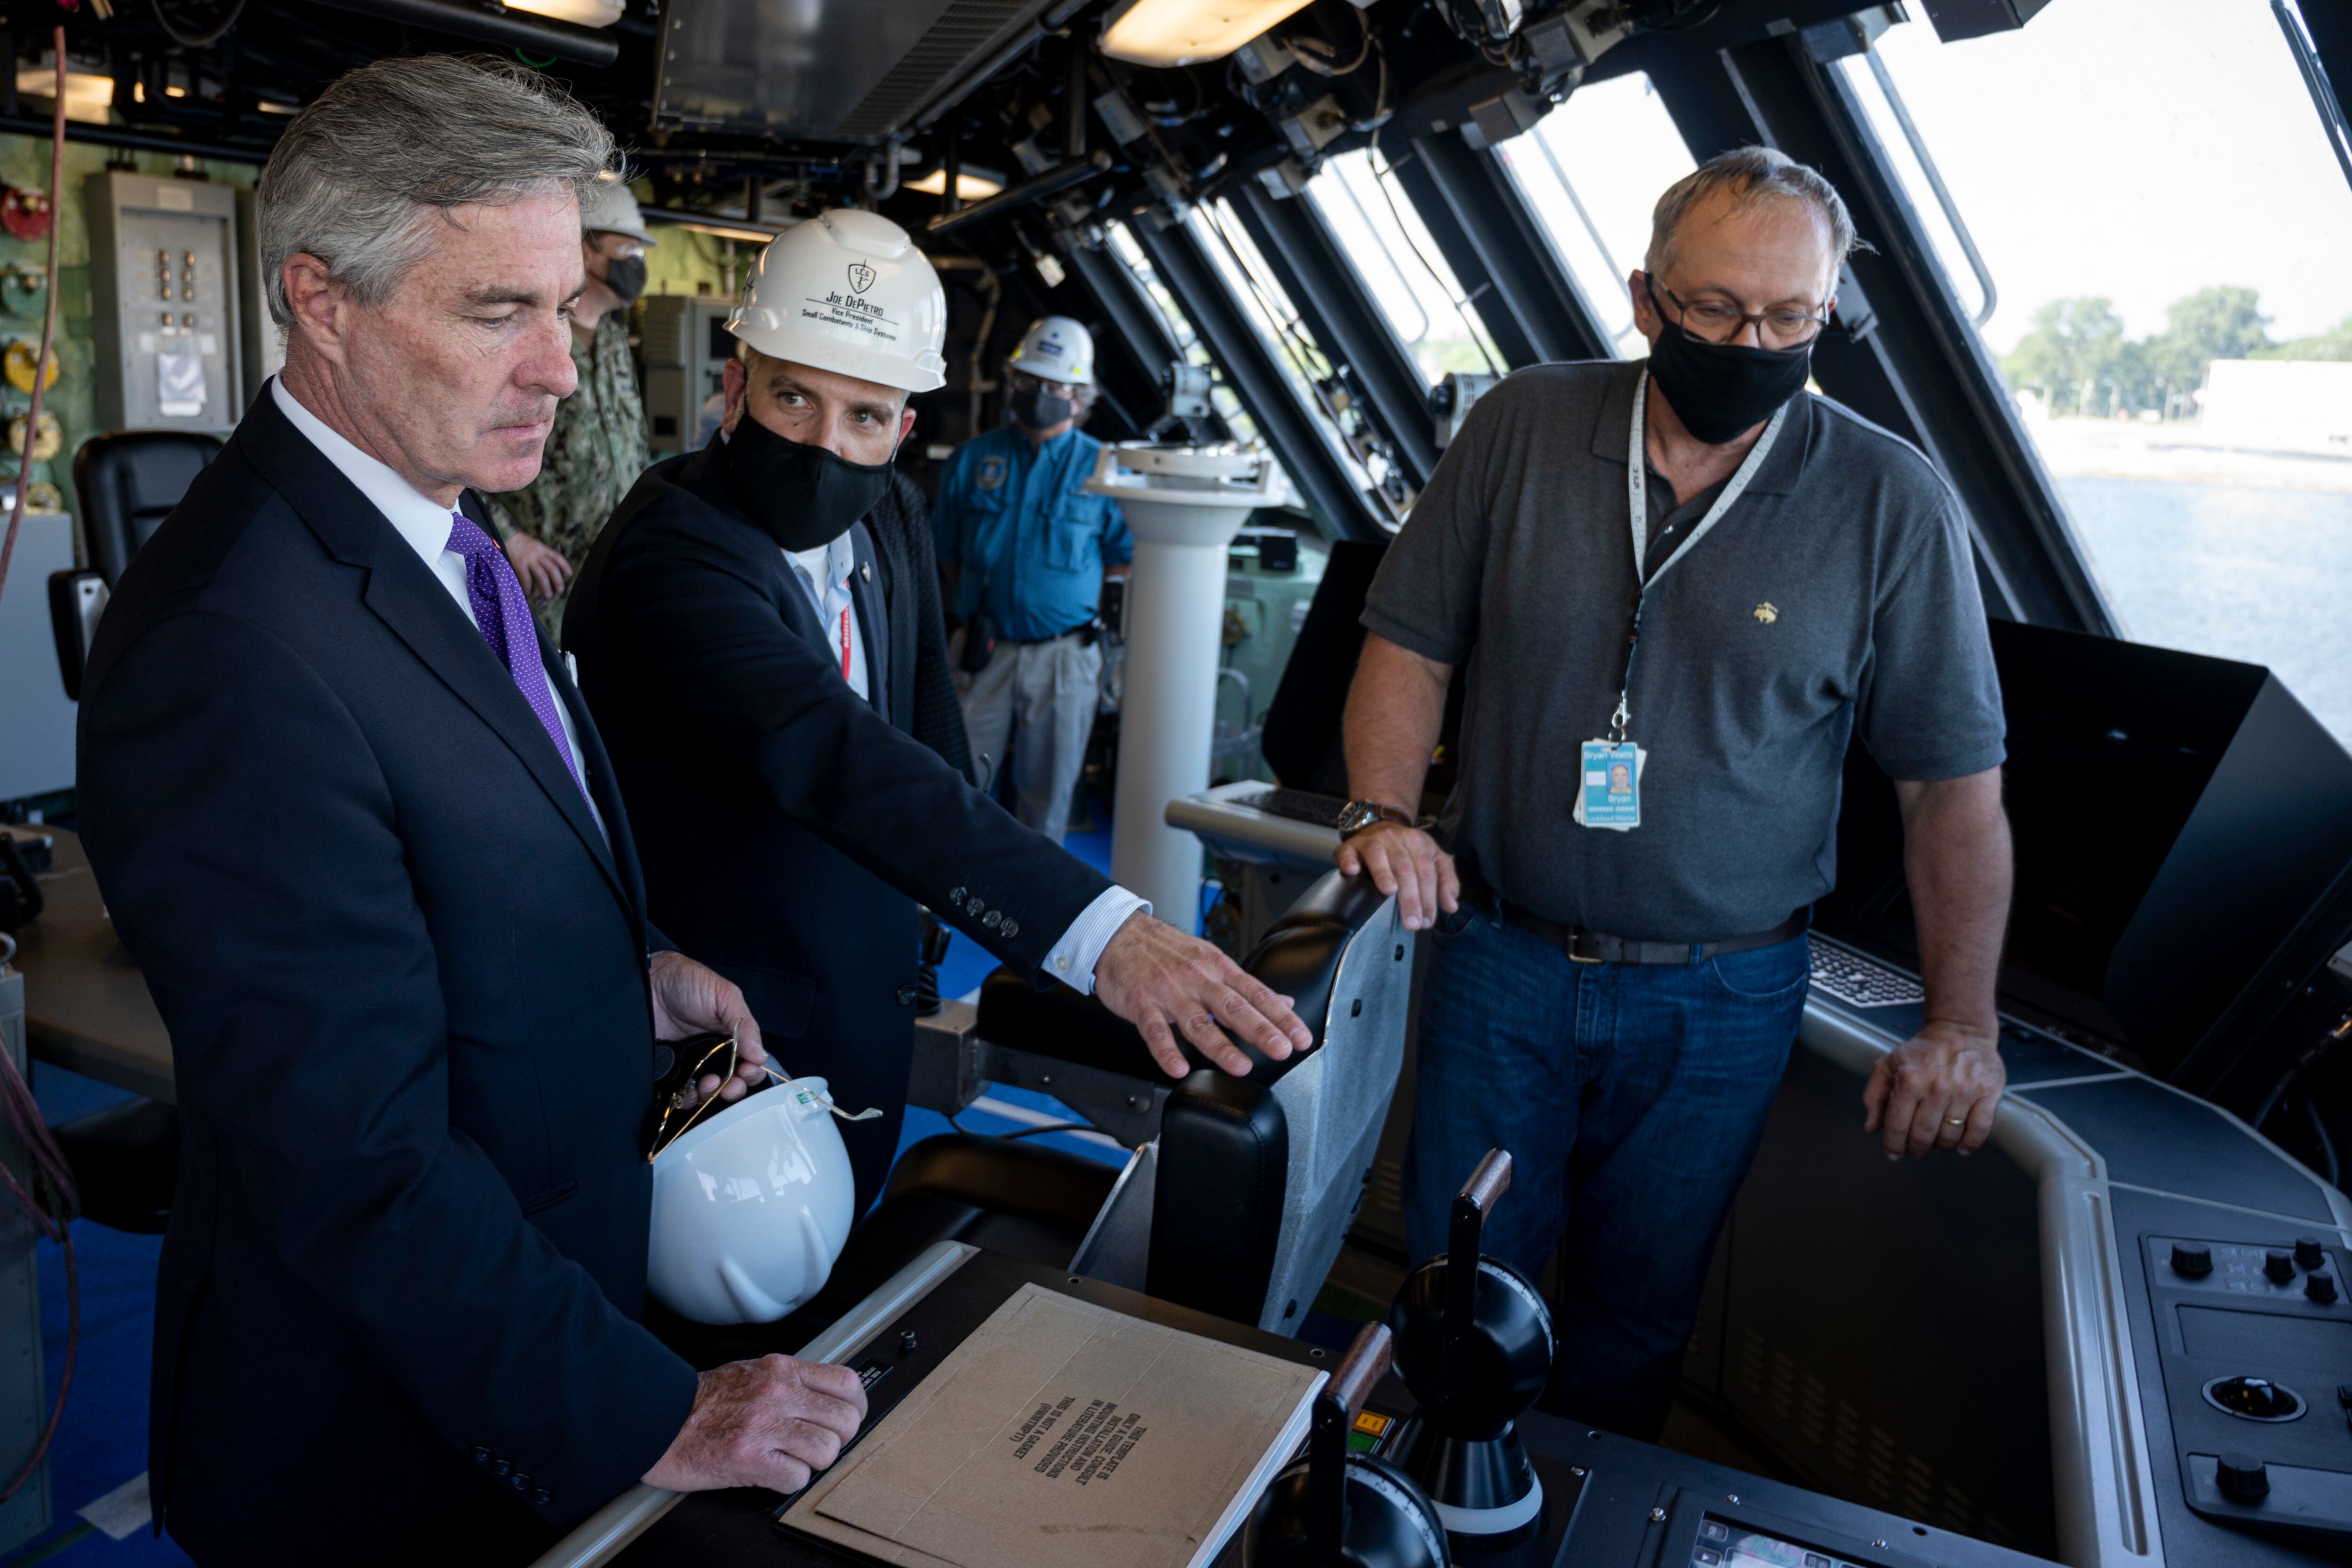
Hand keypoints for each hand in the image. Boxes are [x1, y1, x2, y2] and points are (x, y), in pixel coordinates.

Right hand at [504, 532, 571, 600]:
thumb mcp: (533, 543)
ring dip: (546, 586)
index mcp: (542, 547)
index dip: (565, 566)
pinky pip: (526, 577)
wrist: (504, 534)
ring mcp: (529, 558)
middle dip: (558, 580)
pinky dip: (527, 586)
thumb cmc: (517, 540)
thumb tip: (547, 563)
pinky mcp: (519, 563)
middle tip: (560, 589)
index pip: (557, 557)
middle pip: (552, 568)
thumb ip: (540, 552)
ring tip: (548, 595)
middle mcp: (538, 553)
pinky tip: (528, 592)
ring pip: (542, 575)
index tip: (569, 574)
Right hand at [641, 1354, 867, 1493]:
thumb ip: (790, 1381)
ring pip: (826, 1451)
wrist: (657, 1418)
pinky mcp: (749, 1459)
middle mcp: (778, 1393)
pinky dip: (788, 1482)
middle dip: (839, 1440)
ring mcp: (765, 1426)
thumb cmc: (701, 1401)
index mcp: (781, 1370)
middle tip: (819, 1446)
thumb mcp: (752, 1372)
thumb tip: (826, 1398)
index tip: (847, 1419)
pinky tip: (771, 1473)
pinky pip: (796, 1478)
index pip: (847, 1383)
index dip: (855, 1407)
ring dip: (813, 1463)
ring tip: (792, 1460)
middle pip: (845, 1420)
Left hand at [650, 950, 766, 1107]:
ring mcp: (691, 1063)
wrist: (649, 982)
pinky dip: (688, 1097)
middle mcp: (713, 1053)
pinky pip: (682, 1092)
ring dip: (712, 1094)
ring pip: (708, 1091)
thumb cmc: (688, 982)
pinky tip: (690, 1089)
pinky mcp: (670, 1070)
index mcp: (731, 1036)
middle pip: (731, 1081)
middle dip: (734, 1088)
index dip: (751, 1072)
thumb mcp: (724, 995)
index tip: (747, 1072)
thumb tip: (761, 1056)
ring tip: (708, 1084)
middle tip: (730, 1086)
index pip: (749, 1062)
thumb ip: (745, 1024)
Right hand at [1092, 913, 1312, 1077]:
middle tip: (1282, 1049)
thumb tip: (1284, 1003)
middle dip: (1260, 1029)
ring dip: (1219, 1045)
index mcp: (1218, 968)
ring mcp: (1168, 990)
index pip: (1257, 994)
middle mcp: (1197, 978)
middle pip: (1233, 1006)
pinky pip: (1154, 1029)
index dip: (1281, 1016)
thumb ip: (1245, 987)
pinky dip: (1166, 1050)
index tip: (1301, 1037)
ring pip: (1197, 1020)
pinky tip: (1178, 1067)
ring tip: (1240, 1065)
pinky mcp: (1141, 1002)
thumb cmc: (1167, 951)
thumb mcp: (1211, 960)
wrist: (1119, 933)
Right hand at [1334, 822, 1457, 931]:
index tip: (1427, 920)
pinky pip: (1348, 852)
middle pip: (1405, 868)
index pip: (1427, 873)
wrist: (1380, 825)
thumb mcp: (1433, 859)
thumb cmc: (1407, 849)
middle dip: (1410, 898)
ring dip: (1383, 874)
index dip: (1429, 898)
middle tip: (1411, 922)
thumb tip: (1452, 907)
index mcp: (1418, 842)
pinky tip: (1353, 871)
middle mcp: (1395, 838)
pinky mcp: (1350, 846)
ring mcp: (1371, 840)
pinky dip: (1349, 861)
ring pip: (1378, 855)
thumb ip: (1446, 881)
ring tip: (1389, 892)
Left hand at [1862, 1019, 2004, 1158]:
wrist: (1960, 1029)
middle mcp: (1936, 1087)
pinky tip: (1961, 1147)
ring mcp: (1963, 1091)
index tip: (1893, 1153)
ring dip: (1940, 1147)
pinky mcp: (1987, 1092)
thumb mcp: (1888, 1065)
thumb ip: (1874, 1095)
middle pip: (1923, 1136)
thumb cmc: (1923, 1050)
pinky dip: (1970, 1145)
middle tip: (1915, 1149)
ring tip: (1936, 1142)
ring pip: (1950, 1136)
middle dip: (1916, 1149)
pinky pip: (1979, 1130)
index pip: (1897, 1126)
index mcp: (1908, 1081)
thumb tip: (1871, 1127)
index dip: (1893, 1145)